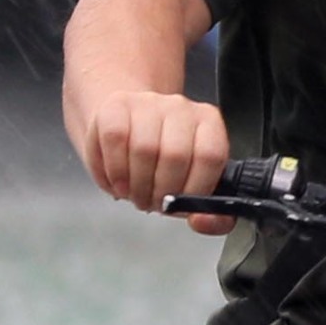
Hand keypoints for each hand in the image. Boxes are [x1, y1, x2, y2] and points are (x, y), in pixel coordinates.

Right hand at [76, 84, 231, 213]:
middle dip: (160, 192)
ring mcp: (147, 103)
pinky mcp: (116, 106)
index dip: (194, 189)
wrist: (131, 131)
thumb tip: (202, 222)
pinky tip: (117, 180)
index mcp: (209, 124)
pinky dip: (113, 171)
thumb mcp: (194, 189)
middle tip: (152, 203)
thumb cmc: (165, 166)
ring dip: (135, 185)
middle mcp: (181, 107)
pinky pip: (114, 139)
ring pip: (143, 148)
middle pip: (174, 155)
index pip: (210, 156)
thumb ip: (212, 216)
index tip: (181, 205)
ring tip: (135, 193)